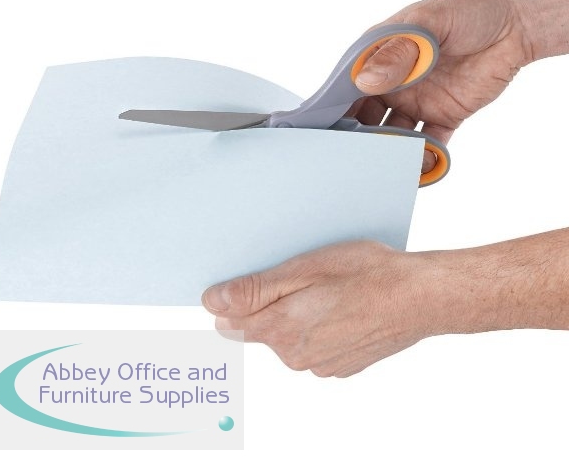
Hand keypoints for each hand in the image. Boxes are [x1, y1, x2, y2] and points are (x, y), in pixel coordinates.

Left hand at [202, 230, 568, 376]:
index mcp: (281, 329)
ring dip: (295, 314)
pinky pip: (313, 345)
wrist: (419, 297)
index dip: (233, 296)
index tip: (249, 277)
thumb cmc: (367, 274)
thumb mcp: (306, 269)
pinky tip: (339, 306)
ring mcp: (319, 364)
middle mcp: (295, 355)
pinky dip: (318, 326)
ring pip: (287, 336)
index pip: (229, 319)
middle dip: (267, 303)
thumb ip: (255, 291)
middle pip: (258, 327)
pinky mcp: (340, 365)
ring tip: (324, 288)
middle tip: (297, 276)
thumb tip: (213, 302)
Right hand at [350, 0, 568, 168]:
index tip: (323, 132)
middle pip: (364, 118)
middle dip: (357, 139)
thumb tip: (365, 81)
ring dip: (389, 152)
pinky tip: (422, 166)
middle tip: (353, 158)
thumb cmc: (468, 8)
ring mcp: (415, 102)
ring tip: (388, 167)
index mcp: (378, 56)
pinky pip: (428, 143)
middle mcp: (391, 83)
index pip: (346, 88)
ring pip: (393, 136)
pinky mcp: (442, 117)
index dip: (333, 110)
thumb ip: (397, 52)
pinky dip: (424, 158)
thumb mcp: (428, 23)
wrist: (517, 21)